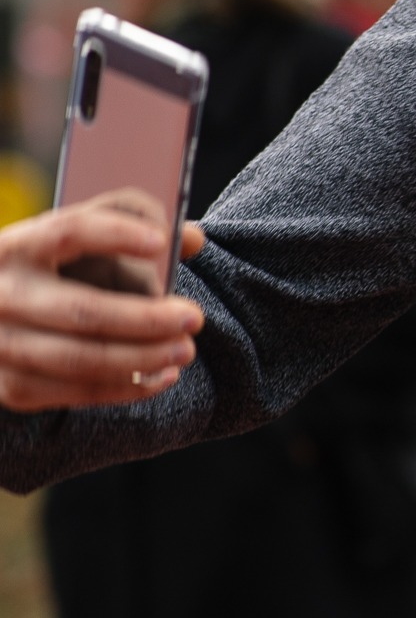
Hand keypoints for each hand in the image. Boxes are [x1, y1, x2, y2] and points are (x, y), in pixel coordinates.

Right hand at [0, 191, 205, 412]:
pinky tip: (160, 377)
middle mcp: (1, 295)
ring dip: (141, 358)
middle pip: (82, 311)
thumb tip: (193, 239)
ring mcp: (0, 344)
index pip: (68, 232)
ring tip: (184, 350)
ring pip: (79, 358)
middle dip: (146, 319)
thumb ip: (131, 224)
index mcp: (17, 247)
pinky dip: (123, 388)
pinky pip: (72, 393)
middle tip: (193, 318)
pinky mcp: (6, 385)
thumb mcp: (74, 239)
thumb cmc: (49, 270)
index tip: (162, 242)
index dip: (116, 235)